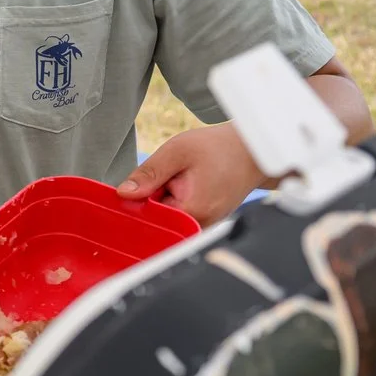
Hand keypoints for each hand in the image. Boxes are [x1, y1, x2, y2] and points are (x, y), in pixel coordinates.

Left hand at [117, 125, 265, 225]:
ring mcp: (202, 226)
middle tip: (168, 176)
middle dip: (152, 199)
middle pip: (156, 219)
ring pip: (167, 217)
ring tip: (181, 179)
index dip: (136, 203)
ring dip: (164, 199)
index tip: (138, 186)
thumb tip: (124, 193)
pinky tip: (186, 185)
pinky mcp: (204, 222)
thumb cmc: (219, 148)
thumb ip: (149, 173)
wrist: (252, 152)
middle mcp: (198, 226)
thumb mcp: (178, 152)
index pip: (147, 218)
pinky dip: (175, 201)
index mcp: (191, 212)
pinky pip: (179, 215)